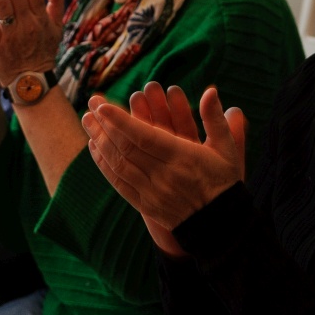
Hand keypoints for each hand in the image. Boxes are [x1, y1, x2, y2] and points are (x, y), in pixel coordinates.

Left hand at [83, 83, 247, 257]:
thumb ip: (214, 119)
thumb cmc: (224, 180)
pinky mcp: (145, 204)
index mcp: (183, 158)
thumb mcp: (227, 148)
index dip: (121, 121)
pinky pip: (119, 183)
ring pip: (118, 165)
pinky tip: (95, 148)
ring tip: (87, 121)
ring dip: (100, 141)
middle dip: (105, 125)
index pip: (145, 137)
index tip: (103, 106)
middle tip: (91, 103)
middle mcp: (164, 176)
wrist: (220, 223)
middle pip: (126, 148)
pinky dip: (104, 164)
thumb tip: (210, 91)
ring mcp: (152, 192)